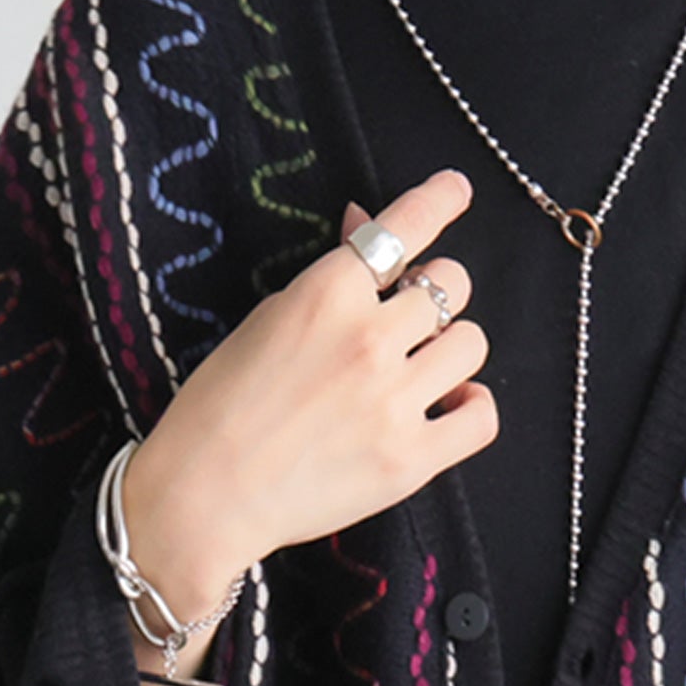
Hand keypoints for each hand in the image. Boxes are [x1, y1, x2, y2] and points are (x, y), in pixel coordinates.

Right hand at [130, 166, 498, 576]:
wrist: (203, 496)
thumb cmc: (222, 404)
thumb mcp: (266, 318)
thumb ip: (329, 275)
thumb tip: (366, 222)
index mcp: (327, 295)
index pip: (403, 228)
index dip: (439, 201)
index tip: (457, 189)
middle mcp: (369, 340)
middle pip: (451, 285)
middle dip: (433, 295)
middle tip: (407, 321)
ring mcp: (395, 400)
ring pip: (473, 344)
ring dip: (451, 350)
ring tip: (418, 369)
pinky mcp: (412, 459)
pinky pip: (482, 416)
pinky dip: (471, 407)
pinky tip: (447, 407)